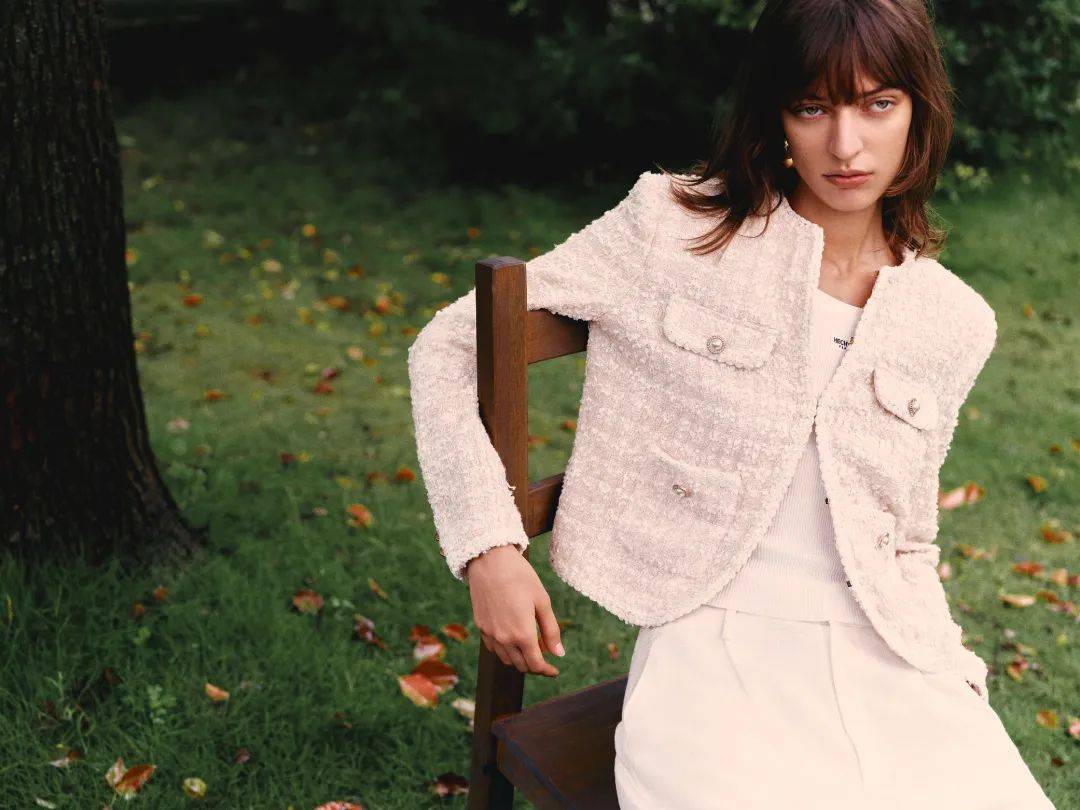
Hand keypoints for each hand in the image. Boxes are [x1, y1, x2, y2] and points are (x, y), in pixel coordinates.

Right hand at [465, 544, 564, 676]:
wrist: (489, 560)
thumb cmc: (520, 577)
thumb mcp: (542, 601)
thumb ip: (551, 630)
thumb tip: (559, 654)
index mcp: (522, 634)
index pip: (536, 665)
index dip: (547, 671)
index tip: (555, 670)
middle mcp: (504, 639)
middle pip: (521, 666)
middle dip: (535, 666)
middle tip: (545, 655)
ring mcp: (489, 633)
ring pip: (506, 660)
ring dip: (520, 659)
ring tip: (531, 646)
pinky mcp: (480, 626)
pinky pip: (494, 648)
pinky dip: (505, 651)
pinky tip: (512, 638)